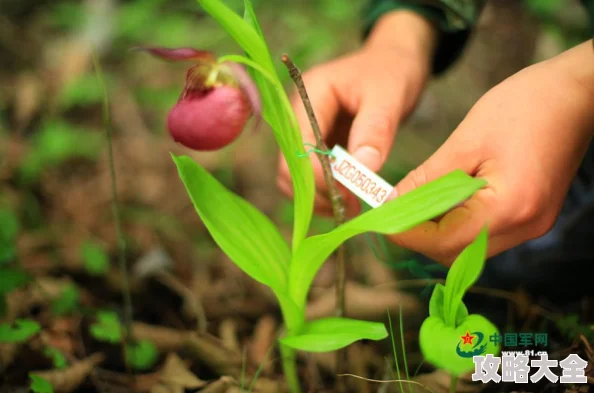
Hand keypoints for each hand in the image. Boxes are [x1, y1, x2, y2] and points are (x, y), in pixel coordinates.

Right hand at [277, 11, 436, 217]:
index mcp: (309, 95)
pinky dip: (326, 192)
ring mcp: (305, 131)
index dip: (318, 177)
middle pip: (289, 167)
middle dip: (316, 192)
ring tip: (353, 207)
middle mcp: (299, 115)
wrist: (394, 61)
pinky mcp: (316, 144)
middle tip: (352, 208)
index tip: (350, 195)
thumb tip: (362, 172)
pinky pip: (311, 176)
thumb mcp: (389, 96)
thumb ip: (375, 132)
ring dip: (319, 198)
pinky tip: (350, 199)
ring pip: (296, 177)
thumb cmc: (392, 71)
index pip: (298, 146)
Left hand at [386, 40, 593, 263]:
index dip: (406, 233)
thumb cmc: (524, 106)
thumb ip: (427, 179)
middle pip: (457, 252)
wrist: (576, 94)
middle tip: (393, 209)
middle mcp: (525, 227)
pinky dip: (458, 223)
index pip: (445, 241)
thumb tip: (393, 203)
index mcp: (510, 207)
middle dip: (419, 235)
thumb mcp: (466, 140)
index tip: (379, 218)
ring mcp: (532, 225)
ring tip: (414, 202)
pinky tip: (442, 200)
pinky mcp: (531, 216)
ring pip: (469, 246)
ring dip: (437, 231)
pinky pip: (485, 233)